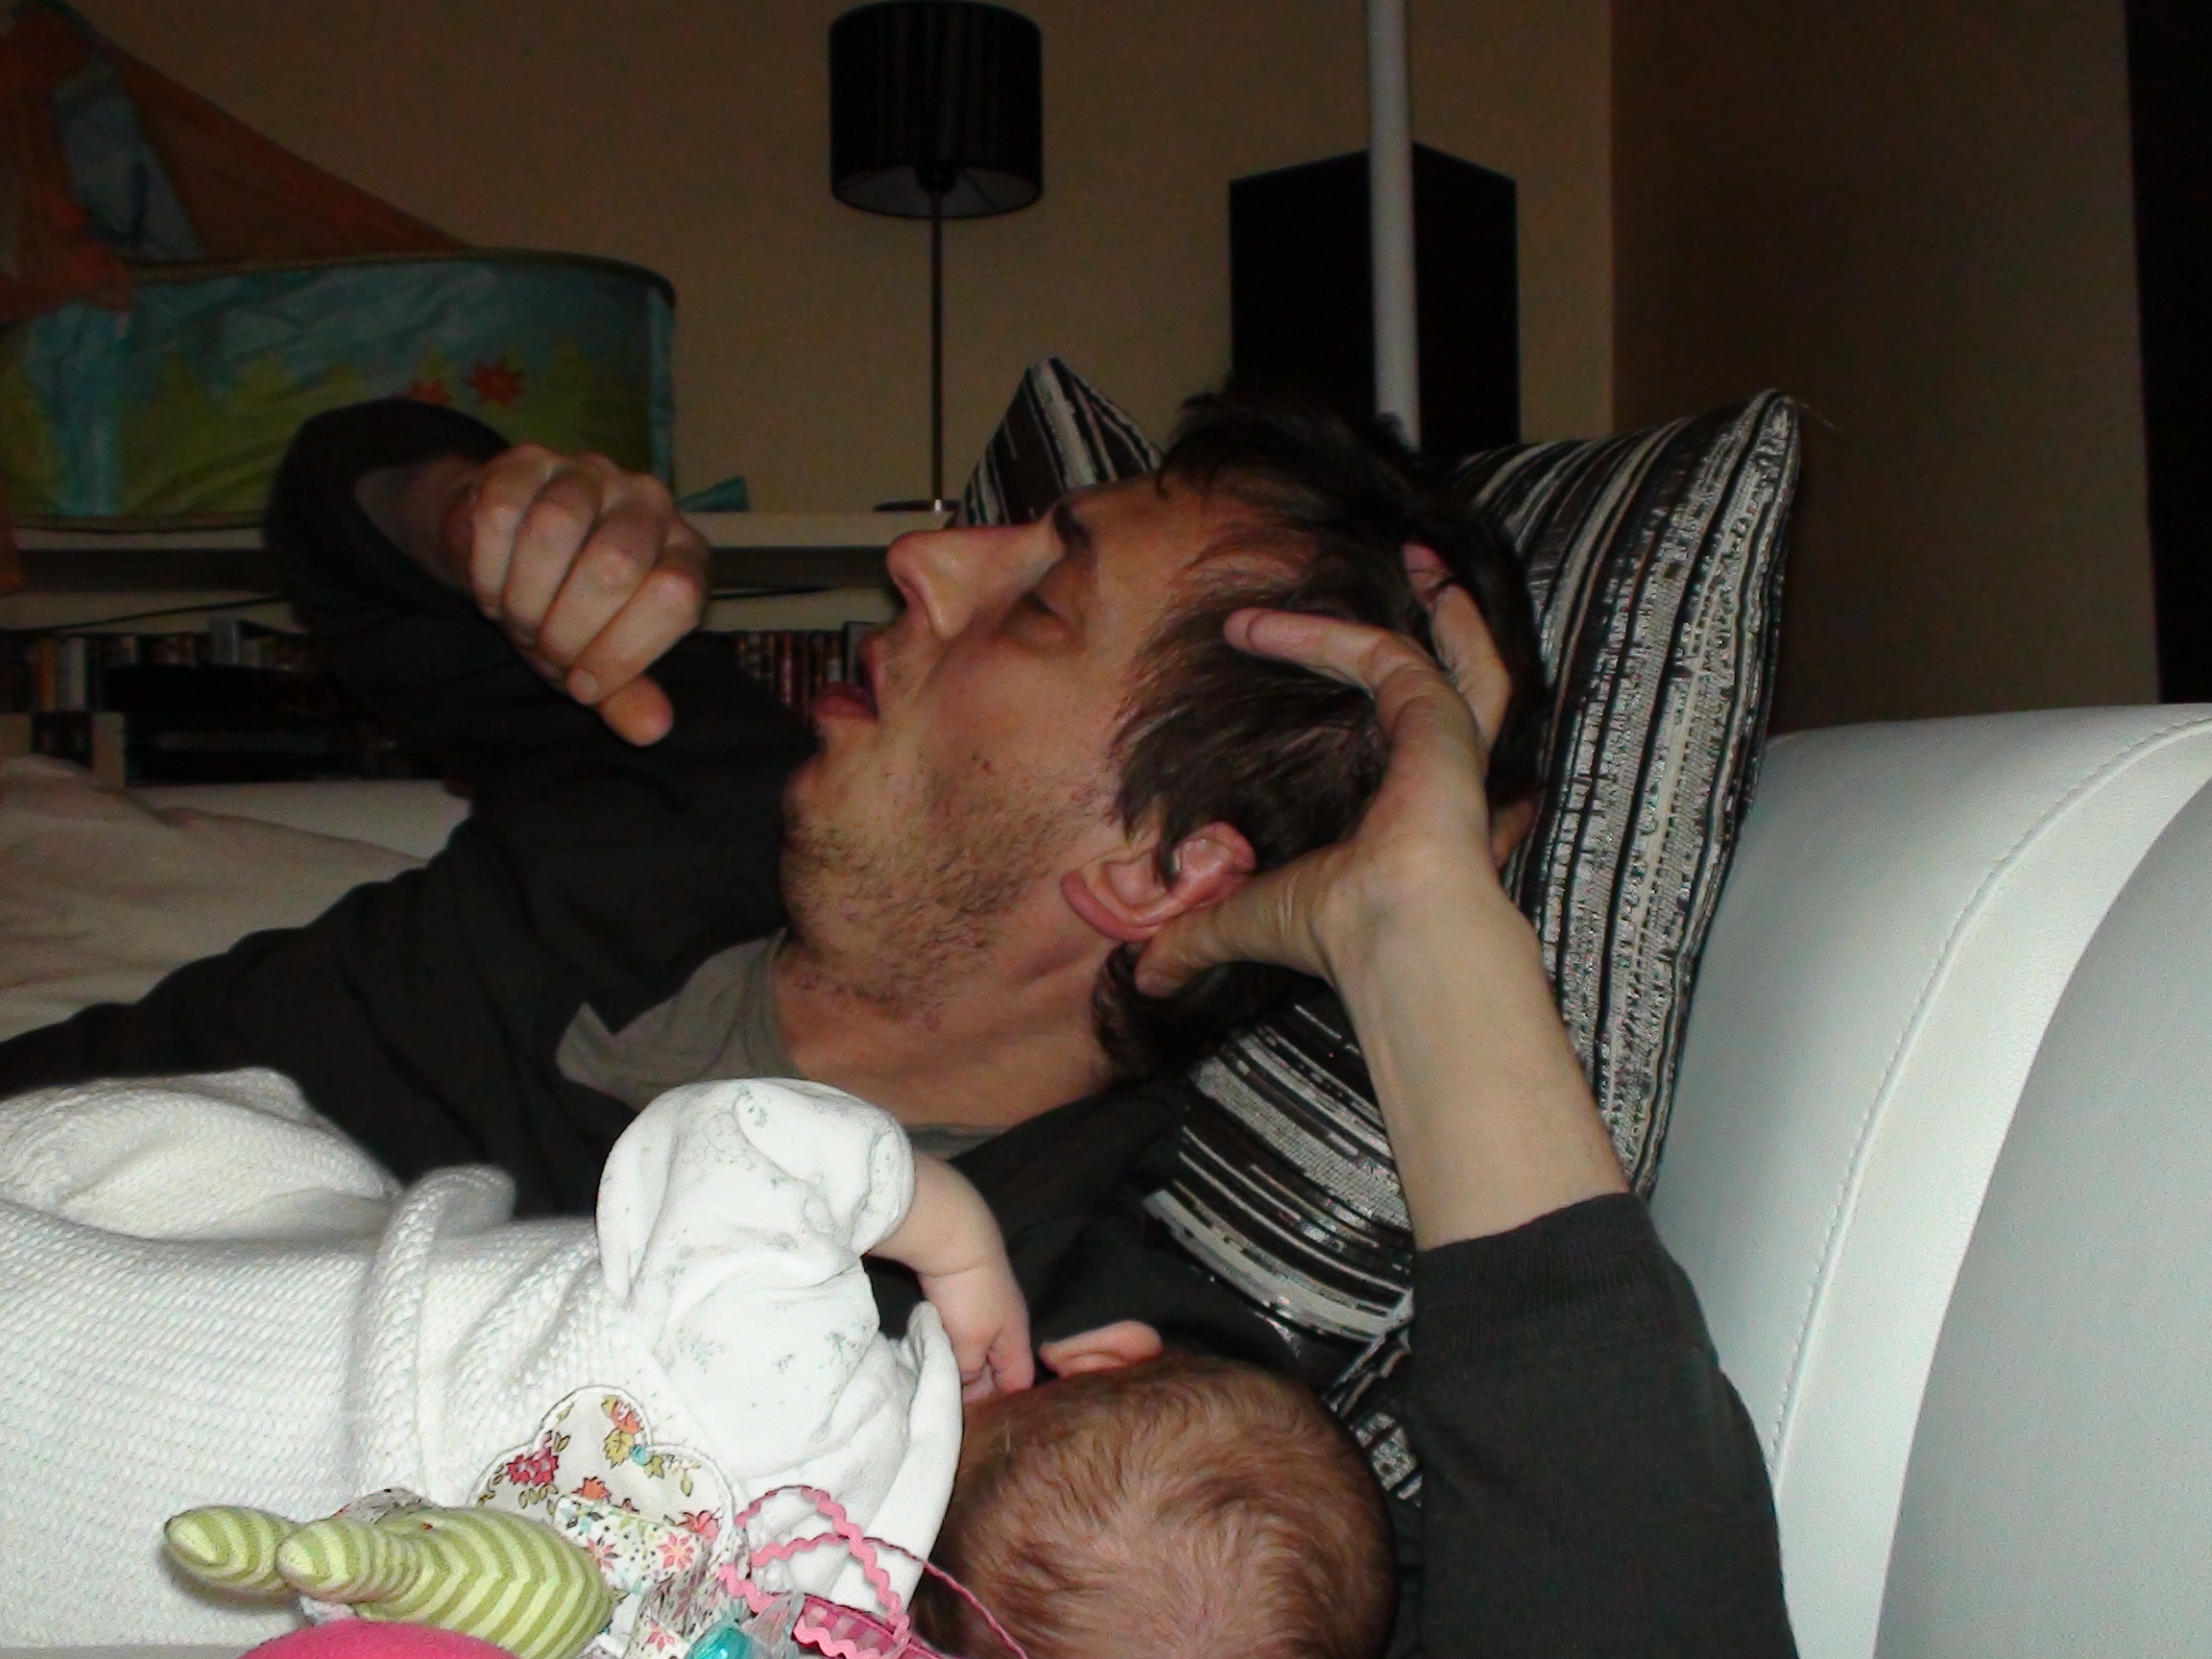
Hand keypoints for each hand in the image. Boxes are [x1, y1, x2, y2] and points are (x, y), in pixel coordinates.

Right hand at [437, 446, 707, 744]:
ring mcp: (590, 473)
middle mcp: (648, 502)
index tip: (585, 686)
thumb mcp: (598, 661)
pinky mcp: (528, 460)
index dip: (625, 652)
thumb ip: (626, 695)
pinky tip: (491, 587)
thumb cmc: (567, 609)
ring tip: (518, 618)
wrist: (506, 547)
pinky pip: (501, 511)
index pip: (676, 596)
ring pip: (555, 528)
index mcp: (683, 553)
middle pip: (614, 564)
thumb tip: (651, 730)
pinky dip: (488, 567)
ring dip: (525, 595)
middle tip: (545, 650)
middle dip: (567, 628)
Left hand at [920, 1254, 1034, 1403]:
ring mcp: (986, 1309)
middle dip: (977, 1383)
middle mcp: (1007, 1326)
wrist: (952, 1237)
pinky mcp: (964, 1297)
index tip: (972, 1412)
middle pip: (998, 1368)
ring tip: (938, 1370)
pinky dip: (950, 1341)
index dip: (1001, 1401)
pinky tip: (934, 1344)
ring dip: (960, 1361)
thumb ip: (971, 1371)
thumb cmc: (967, 1294)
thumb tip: (966, 1382)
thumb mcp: (970, 1343)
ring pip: (978, 1349)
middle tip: (949, 1393)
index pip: (1019, 1383)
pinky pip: (962, 1331)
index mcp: (1016, 1339)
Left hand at [1135, 545, 1516, 996]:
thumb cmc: (1338, 935)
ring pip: (1463, 660)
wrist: (1393, 934)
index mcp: (1424, 830)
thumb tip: (1142, 978)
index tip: (1419, 738)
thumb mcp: (1250, 921)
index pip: (1455, 785)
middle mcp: (1455, 786)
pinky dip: (1329, 632)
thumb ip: (1198, 938)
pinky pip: (1389, 654)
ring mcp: (1459, 749)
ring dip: (1439, 607)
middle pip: (1471, 693)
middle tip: (1425, 584)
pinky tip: (1266, 623)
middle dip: (1455, 637)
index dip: (1442, 754)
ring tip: (1413, 556)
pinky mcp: (1440, 719)